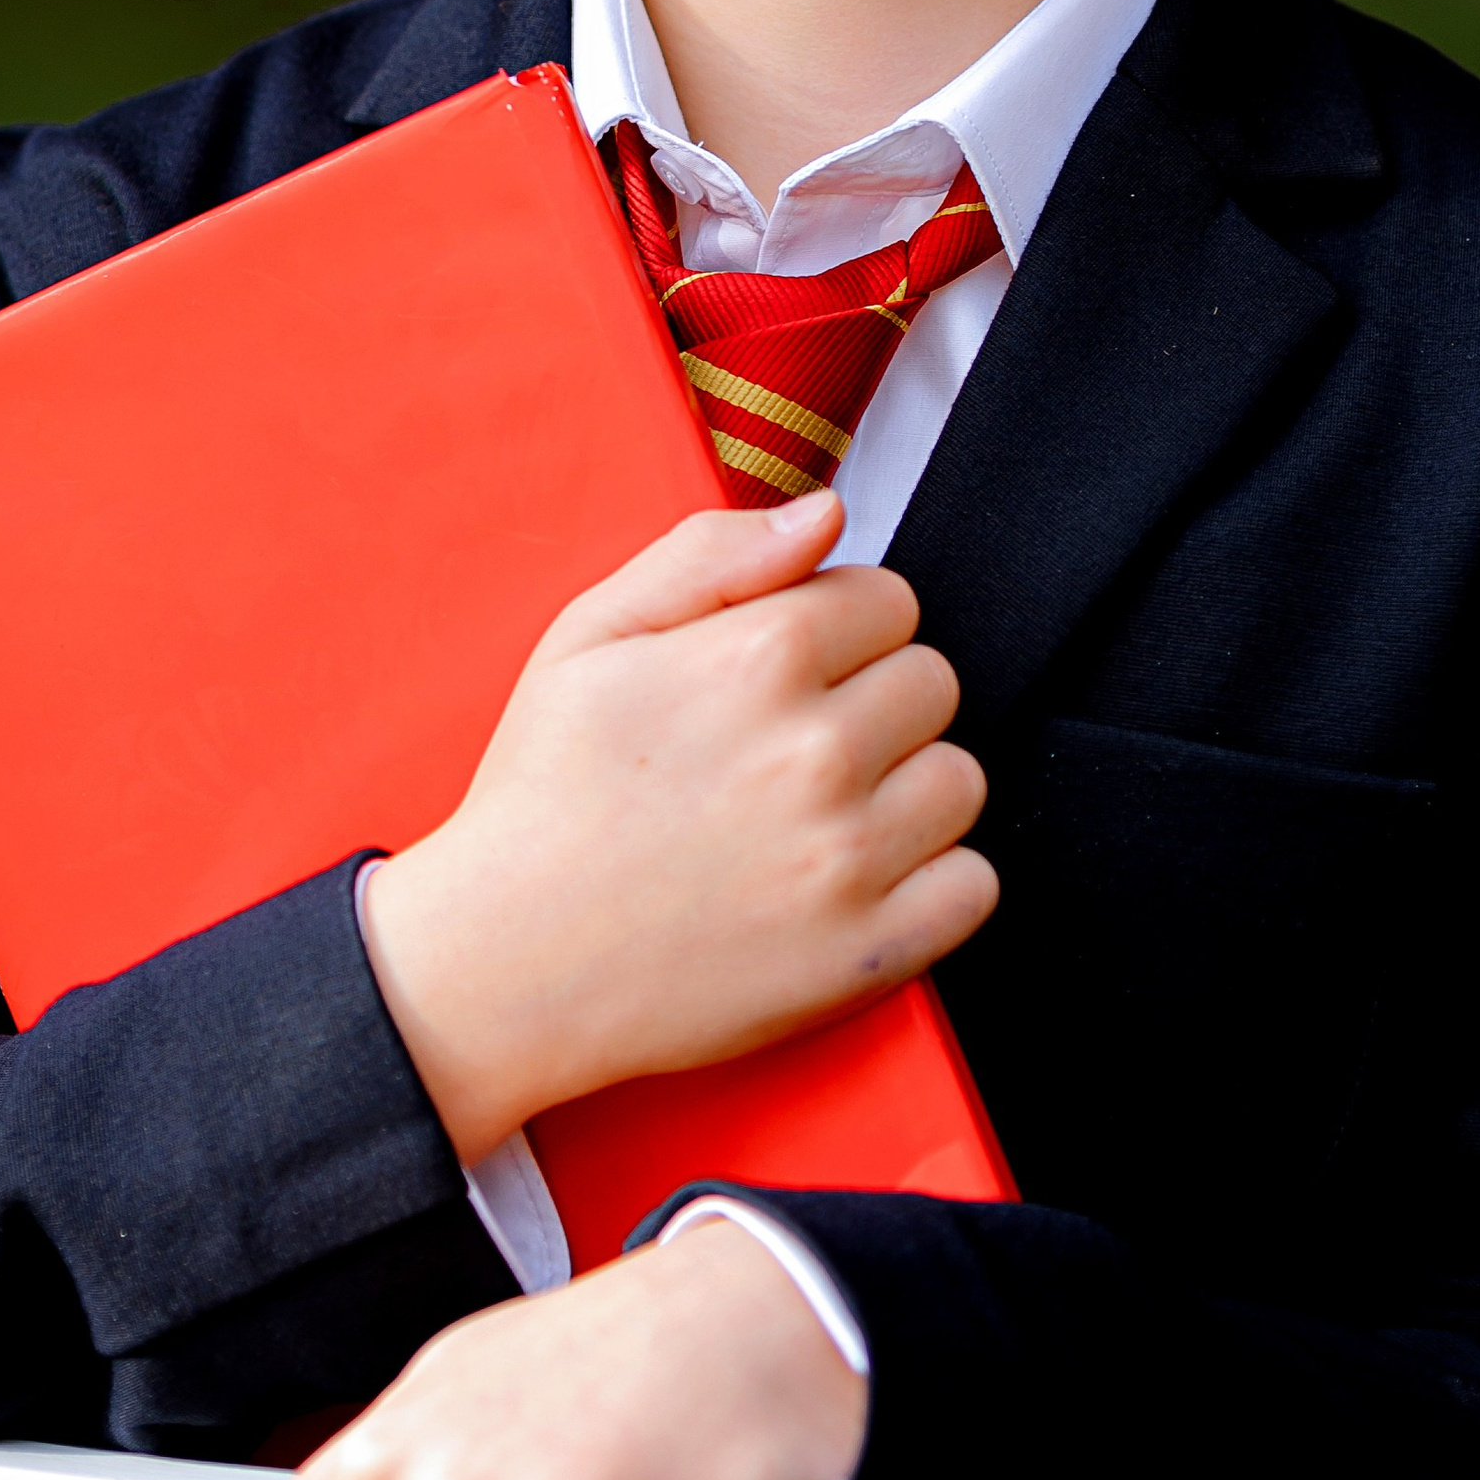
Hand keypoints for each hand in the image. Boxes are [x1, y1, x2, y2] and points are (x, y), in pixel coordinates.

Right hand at [359, 490, 993, 1162]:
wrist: (506, 966)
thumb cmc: (542, 796)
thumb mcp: (589, 637)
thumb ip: (712, 555)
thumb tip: (827, 513)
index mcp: (758, 655)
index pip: (890, 599)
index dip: (839, 629)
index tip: (788, 674)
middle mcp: (820, 749)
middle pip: (933, 682)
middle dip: (874, 702)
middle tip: (792, 748)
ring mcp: (849, 856)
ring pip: (960, 779)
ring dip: (907, 791)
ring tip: (818, 816)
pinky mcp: (868, 952)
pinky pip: (973, 886)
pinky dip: (930, 883)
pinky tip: (851, 880)